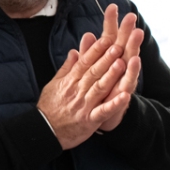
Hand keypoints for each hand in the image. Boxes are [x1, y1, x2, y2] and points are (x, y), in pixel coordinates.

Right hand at [37, 26, 128, 149]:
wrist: (44, 131)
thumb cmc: (49, 107)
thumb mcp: (54, 84)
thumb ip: (66, 68)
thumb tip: (74, 52)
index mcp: (70, 82)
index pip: (84, 62)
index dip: (95, 50)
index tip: (106, 39)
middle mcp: (77, 91)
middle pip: (93, 72)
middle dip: (106, 58)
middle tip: (118, 45)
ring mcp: (84, 106)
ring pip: (99, 88)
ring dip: (111, 76)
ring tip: (122, 63)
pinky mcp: (89, 120)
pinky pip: (103, 111)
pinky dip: (114, 104)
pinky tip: (125, 97)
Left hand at [93, 4, 143, 131]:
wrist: (97, 119)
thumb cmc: (95, 92)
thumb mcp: (89, 70)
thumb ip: (89, 53)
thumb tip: (88, 34)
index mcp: (109, 63)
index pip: (110, 40)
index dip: (111, 24)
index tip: (112, 7)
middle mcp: (119, 73)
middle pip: (124, 52)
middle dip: (128, 37)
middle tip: (133, 21)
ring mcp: (120, 88)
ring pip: (127, 75)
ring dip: (132, 66)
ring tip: (135, 55)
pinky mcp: (117, 105)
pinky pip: (121, 101)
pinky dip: (123, 98)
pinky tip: (127, 93)